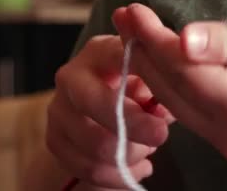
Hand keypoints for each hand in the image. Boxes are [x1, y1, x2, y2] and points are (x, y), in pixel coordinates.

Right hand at [46, 8, 173, 188]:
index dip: (139, 71)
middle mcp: (72, 76)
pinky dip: (118, 174)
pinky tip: (137, 167)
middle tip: (161, 135)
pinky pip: (88, 167)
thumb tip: (172, 94)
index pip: (116, 55)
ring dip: (129, 154)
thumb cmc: (137, 91)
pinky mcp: (54, 140)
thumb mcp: (154, 79)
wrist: (102, 118)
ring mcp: (58, 109)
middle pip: (96, 103)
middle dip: (134, 124)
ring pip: (95, 143)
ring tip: (148, 151)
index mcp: (100, 51)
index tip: (157, 92)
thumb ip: (164, 78)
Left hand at [122, 3, 226, 176]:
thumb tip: (183, 37)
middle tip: (123, 18)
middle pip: (168, 89)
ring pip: (175, 106)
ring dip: (153, 70)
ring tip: (136, 38)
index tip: (132, 10)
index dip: (150, 36)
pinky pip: (192, 117)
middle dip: (142, 50)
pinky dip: (173, 91)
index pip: (179, 66)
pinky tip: (166, 70)